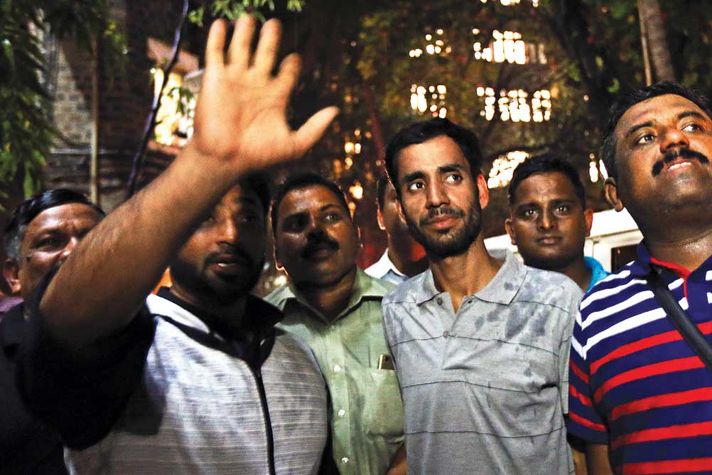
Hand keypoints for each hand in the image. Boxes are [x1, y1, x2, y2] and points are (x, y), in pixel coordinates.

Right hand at [189, 16, 337, 173]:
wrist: (226, 158)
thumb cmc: (259, 155)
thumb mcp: (295, 144)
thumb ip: (315, 128)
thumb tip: (336, 110)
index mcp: (275, 97)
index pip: (286, 74)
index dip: (292, 64)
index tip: (294, 57)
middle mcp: (255, 85)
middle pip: (265, 54)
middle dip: (270, 39)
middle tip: (275, 24)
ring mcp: (235, 80)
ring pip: (241, 49)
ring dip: (245, 33)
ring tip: (249, 17)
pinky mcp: (215, 79)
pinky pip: (216, 53)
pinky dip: (218, 38)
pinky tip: (222, 24)